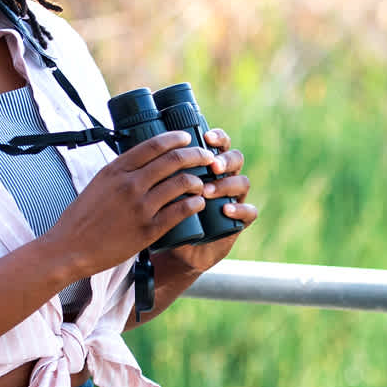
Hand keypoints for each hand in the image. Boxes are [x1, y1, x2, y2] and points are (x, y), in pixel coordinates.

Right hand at [42, 130, 215, 280]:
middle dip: (196, 155)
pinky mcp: (148, 230)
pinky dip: (194, 204)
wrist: (69, 248)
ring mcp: (140, 207)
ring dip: (198, 181)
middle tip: (206, 157)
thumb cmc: (81, 217)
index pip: (153, 144)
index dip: (176, 138)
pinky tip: (198, 203)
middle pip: (173, 160)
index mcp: (116, 169)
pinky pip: (180, 211)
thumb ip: (120, 173)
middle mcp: (130, 184)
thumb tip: (142, 164)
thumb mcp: (98, 183)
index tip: (187, 137)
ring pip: (182, 183)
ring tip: (203, 183)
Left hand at [160, 128, 257, 276]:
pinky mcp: (237, 220)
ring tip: (207, 191)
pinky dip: (240, 210)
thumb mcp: (156, 191)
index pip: (218, 144)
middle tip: (212, 166)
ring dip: (227, 184)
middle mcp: (223, 179)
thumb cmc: (164, 215)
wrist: (175, 250)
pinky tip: (226, 209)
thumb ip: (154, 171)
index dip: (217, 137)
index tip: (205, 136)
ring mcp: (233, 198)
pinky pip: (249, 212)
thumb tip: (137, 148)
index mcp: (207, 166)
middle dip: (225, 159)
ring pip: (242, 183)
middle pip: (235, 158)